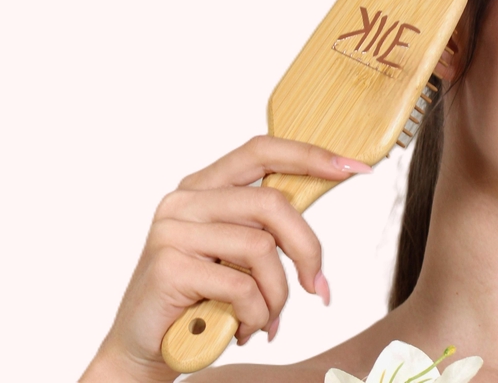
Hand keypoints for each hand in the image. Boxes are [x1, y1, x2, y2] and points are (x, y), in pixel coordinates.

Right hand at [80, 135, 371, 382]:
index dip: (310, 156)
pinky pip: (241, 287)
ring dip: (277, 296)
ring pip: (261, 250)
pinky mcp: (170, 266)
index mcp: (203, 187)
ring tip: (265, 319)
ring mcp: (173, 230)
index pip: (261, 151)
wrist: (143, 347)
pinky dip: (256, 315)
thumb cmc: (198, 299)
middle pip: (273, 204)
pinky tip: (242, 329)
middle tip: (317, 288)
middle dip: (308, 249)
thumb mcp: (235, 254)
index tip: (354, 169)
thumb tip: (324, 204)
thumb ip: (265, 226)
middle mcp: (185, 200)